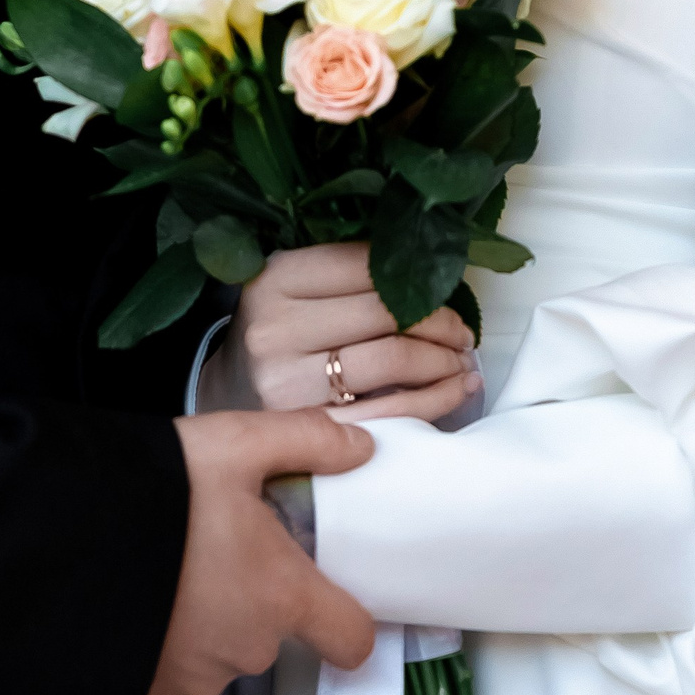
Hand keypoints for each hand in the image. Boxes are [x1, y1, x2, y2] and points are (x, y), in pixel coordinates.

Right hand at [143, 409, 376, 694]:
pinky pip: (174, 671)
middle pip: (275, 633)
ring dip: (208, 618)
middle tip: (220, 545)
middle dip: (256, 595)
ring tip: (173, 565)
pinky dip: (166, 641)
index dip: (348, 620)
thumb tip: (361, 446)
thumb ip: (308, 441)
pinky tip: (142, 598)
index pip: (351, 639)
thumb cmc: (156, 490)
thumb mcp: (236, 443)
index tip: (330, 595)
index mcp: (281, 594)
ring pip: (223, 651)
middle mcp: (247, 648)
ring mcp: (196, 678)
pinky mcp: (150, 694)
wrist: (60, 536)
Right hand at [205, 242, 477, 423]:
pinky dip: (434, 400)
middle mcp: (276, 328)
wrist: (231, 396)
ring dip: (443, 360)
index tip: (444, 288)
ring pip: (392, 359)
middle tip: (463, 333)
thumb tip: (432, 271)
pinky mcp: (309, 428)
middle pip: (385, 312)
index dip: (416, 275)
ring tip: (462, 361)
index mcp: (275, 279)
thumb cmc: (278, 334)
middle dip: (440, 321)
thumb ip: (347, 274)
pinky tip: (455, 390)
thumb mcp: (294, 289)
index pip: (365, 265)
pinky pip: (392, 413)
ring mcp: (289, 383)